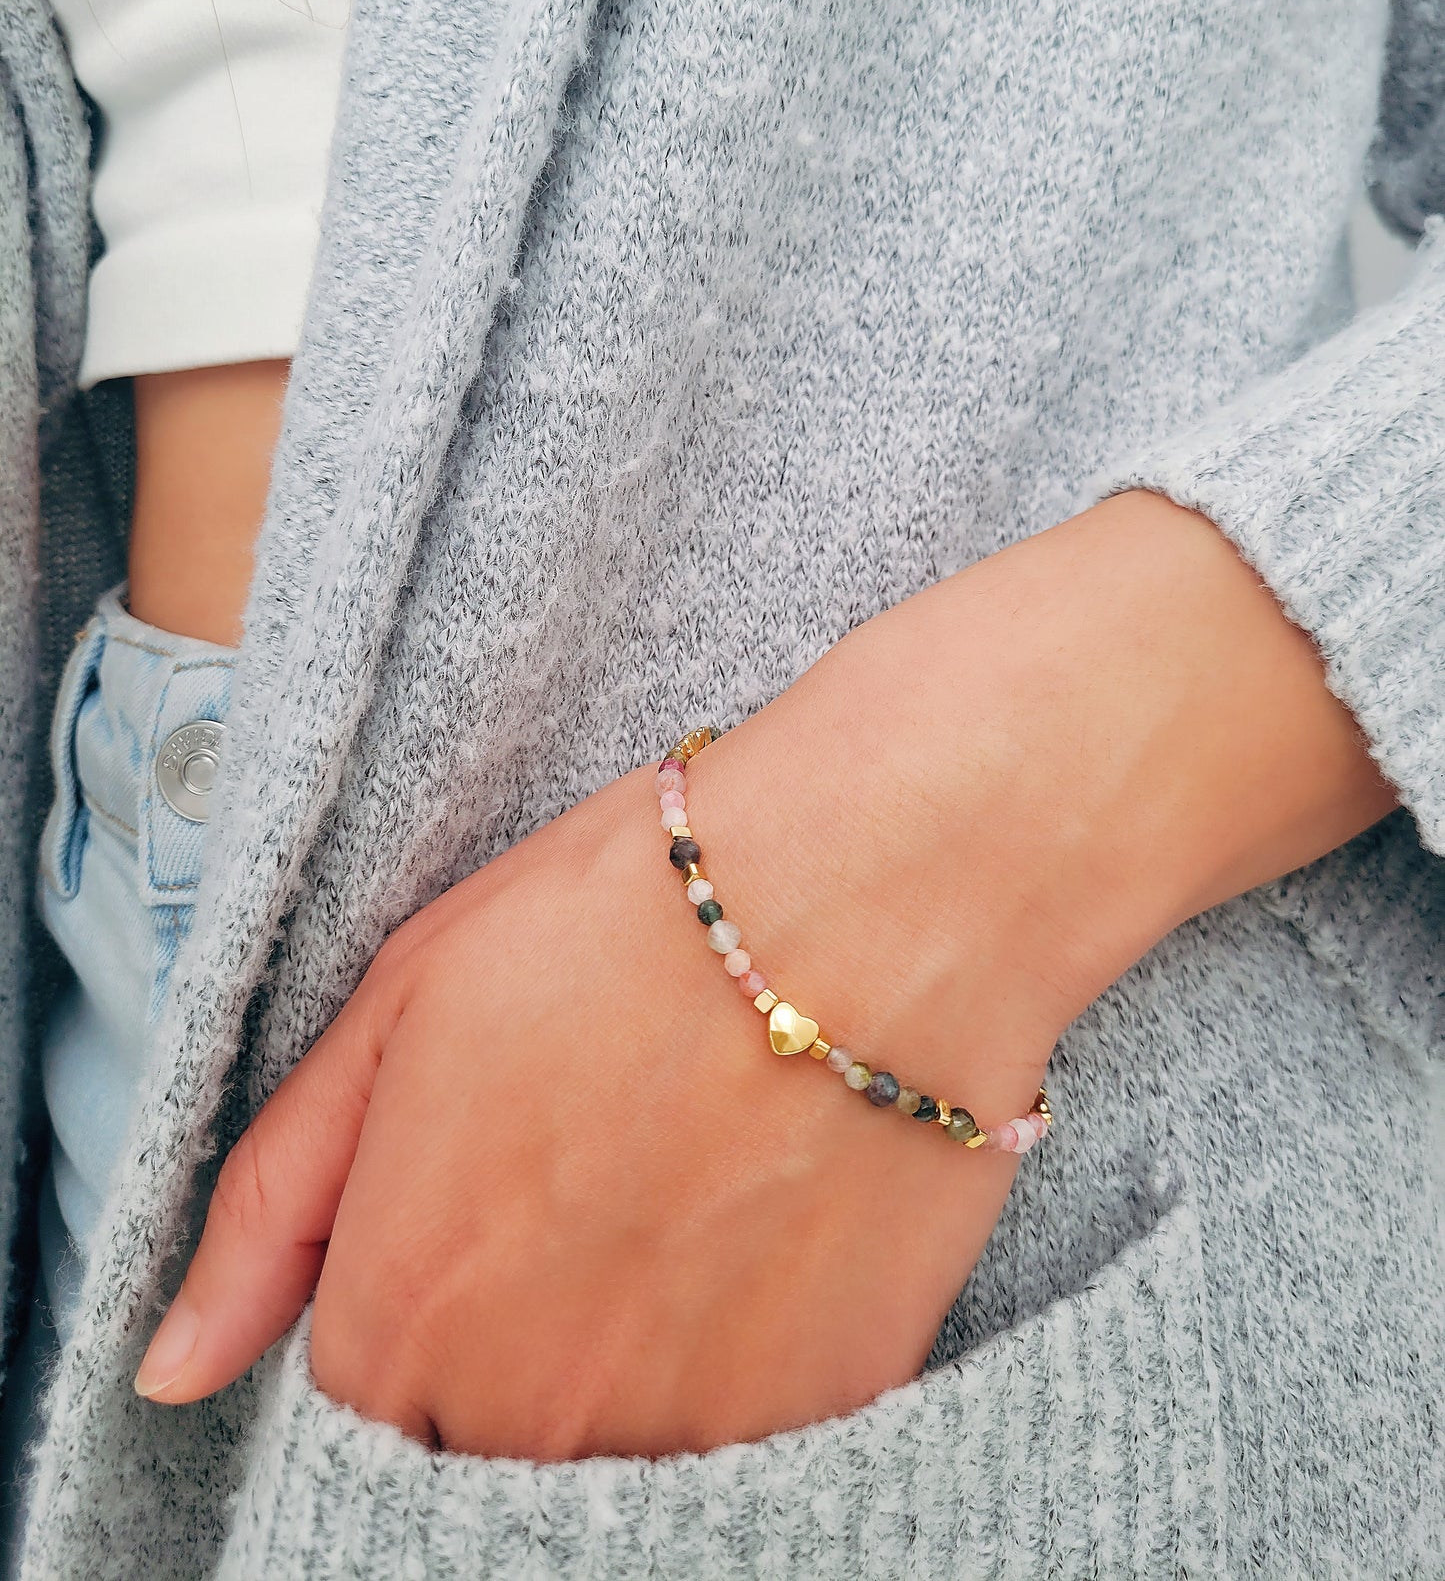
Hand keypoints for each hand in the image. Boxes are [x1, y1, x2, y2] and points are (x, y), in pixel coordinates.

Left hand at [133, 492, 1393, 1453]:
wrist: (874, 889)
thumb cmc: (628, 916)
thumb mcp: (401, 1009)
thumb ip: (271, 1208)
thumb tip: (171, 1369)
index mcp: (406, 1313)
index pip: (358, 1399)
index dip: (414, 1292)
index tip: (479, 1204)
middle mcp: (532, 1411)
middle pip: (478, 1440)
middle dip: (509, 1333)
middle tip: (592, 1177)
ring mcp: (685, 1430)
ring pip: (609, 1444)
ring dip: (626, 1356)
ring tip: (686, 1189)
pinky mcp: (825, 1414)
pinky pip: (742, 1435)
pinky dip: (741, 1353)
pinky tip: (767, 1216)